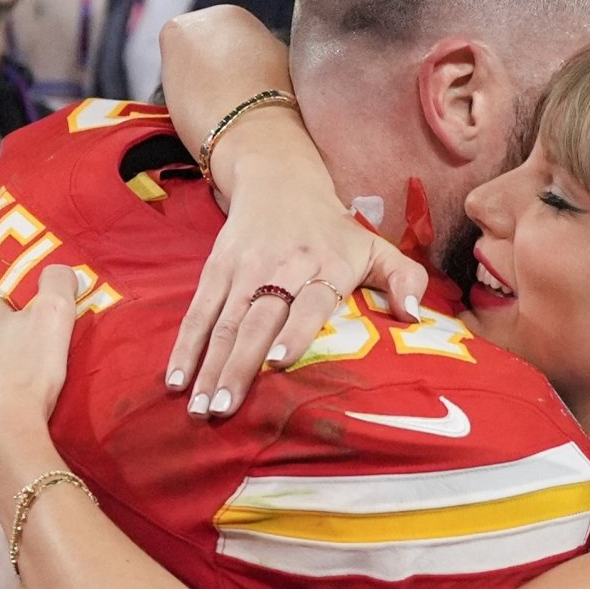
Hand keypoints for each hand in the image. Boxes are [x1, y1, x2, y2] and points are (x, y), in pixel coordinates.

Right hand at [164, 175, 426, 419]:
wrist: (281, 180)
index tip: (279, 364)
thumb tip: (413, 315)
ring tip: (200, 407)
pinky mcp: (216, 269)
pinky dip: (185, 346)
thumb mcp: (376, 245)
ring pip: (223, 322)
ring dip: (209, 366)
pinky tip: (176, 380)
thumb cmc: (335, 230)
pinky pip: (198, 312)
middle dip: (239, 365)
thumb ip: (404, 278)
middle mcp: (281, 267)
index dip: (294, 331)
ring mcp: (244, 269)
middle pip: (257, 320)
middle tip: (225, 408)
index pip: (308, 302)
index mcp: (324, 265)